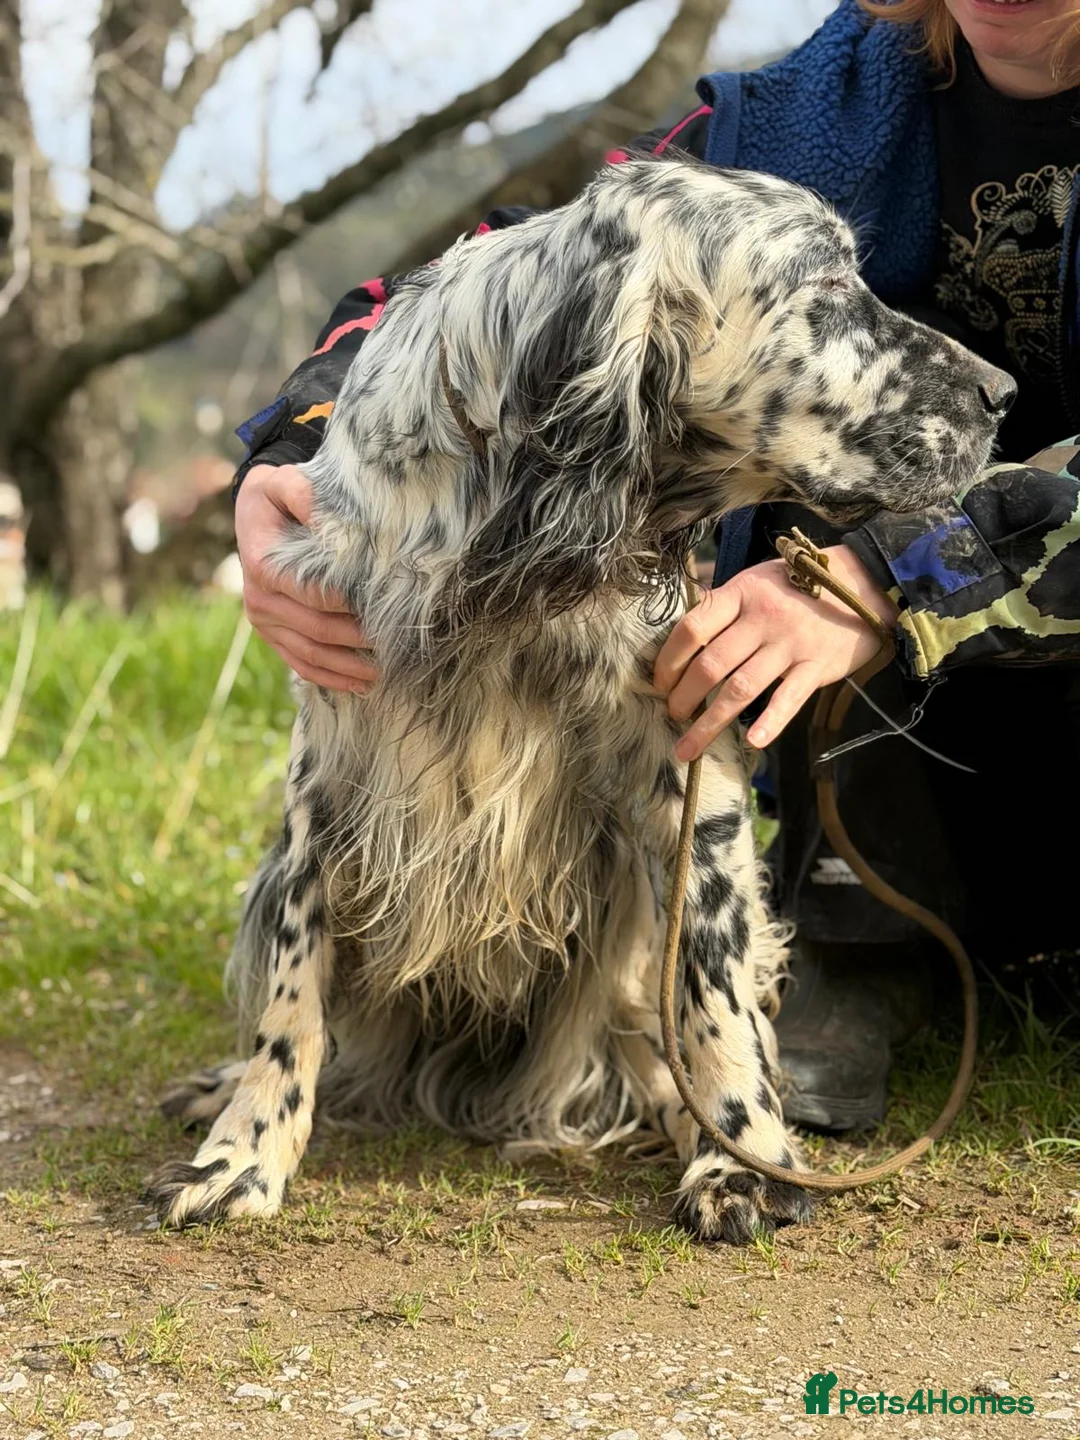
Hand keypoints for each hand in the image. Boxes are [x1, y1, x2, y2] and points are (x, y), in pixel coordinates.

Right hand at [236, 464, 375, 691]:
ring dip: (348, 668)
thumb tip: (328, 519)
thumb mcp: (285, 483)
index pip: (312, 594)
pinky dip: (331, 678)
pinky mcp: (271, 636)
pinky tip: (361, 685)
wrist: (253, 515)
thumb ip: (303, 494)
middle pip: (316, 629)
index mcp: (263, 567)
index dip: (347, 606)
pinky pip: (301, 664)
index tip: (381, 610)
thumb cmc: (277, 499)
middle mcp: (260, 600)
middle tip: (396, 643)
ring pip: (310, 654)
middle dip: (357, 640)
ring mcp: (264, 623)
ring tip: (385, 673)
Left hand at [654, 545, 897, 760]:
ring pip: (741, 688)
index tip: (659, 683)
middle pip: (711, 665)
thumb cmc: (798, 586)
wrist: (862, 584)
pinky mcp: (817, 666)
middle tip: (671, 716)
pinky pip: (789, 698)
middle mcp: (762, 618)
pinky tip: (753, 742)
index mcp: (740, 593)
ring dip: (709, 723)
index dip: (668, 660)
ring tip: (688, 747)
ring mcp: (790, 643)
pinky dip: (771, 722)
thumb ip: (724, 605)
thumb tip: (681, 638)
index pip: (692, 628)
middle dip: (683, 697)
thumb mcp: (756, 581)